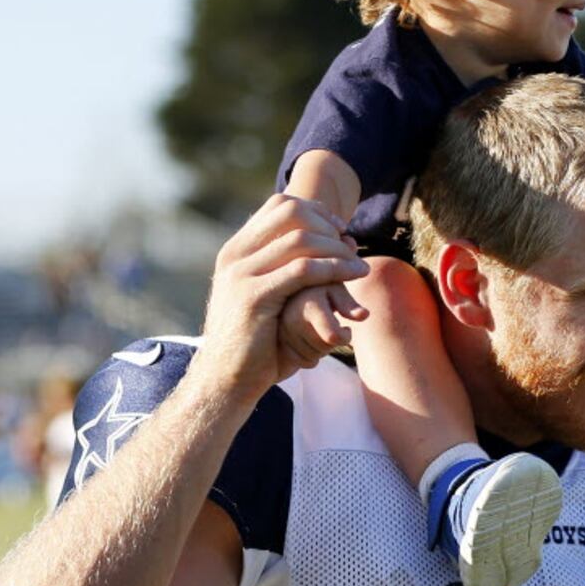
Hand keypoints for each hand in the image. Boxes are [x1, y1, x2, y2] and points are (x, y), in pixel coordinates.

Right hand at [191, 194, 368, 400]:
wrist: (224, 380)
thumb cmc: (252, 344)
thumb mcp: (262, 297)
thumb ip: (278, 271)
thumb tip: (311, 249)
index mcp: (236, 251)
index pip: (279, 205)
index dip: (316, 211)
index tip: (339, 230)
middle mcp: (235, 256)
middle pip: (291, 213)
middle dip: (328, 226)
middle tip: (351, 246)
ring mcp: (241, 274)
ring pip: (301, 239)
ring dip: (338, 249)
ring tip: (359, 266)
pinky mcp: (254, 297)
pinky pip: (303, 270)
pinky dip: (335, 268)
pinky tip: (354, 276)